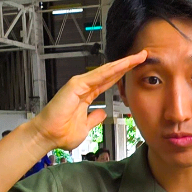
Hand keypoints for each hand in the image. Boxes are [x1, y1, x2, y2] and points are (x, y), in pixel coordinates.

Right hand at [31, 50, 148, 151]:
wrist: (48, 136)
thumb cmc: (61, 132)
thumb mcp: (86, 127)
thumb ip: (94, 118)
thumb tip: (102, 113)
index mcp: (87, 95)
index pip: (109, 81)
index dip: (123, 74)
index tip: (136, 68)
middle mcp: (84, 87)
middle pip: (110, 73)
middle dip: (127, 64)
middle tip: (142, 55)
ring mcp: (80, 84)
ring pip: (105, 71)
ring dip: (122, 64)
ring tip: (137, 57)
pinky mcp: (75, 85)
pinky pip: (95, 77)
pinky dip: (108, 71)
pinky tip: (121, 66)